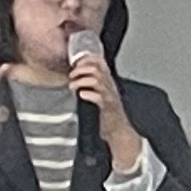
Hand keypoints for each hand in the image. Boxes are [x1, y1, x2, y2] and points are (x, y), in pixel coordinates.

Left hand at [70, 45, 143, 173]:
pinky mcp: (108, 108)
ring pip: (96, 80)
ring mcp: (110, 97)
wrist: (119, 132)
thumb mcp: (101, 94)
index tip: (74, 65)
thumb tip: (74, 75)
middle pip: (96, 69)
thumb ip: (92, 84)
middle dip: (79, 70)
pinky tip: (81, 95)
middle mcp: (110, 86)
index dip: (86, 59)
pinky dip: (87, 94)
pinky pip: (98, 97)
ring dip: (80, 82)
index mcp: (108, 81)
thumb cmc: (107, 114)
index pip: (100, 61)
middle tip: (71, 77)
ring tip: (72, 87)